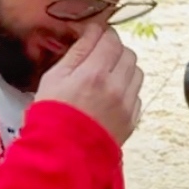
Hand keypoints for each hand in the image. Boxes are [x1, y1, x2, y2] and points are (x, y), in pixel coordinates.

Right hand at [37, 23, 143, 145]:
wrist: (61, 156)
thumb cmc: (52, 117)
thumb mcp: (54, 78)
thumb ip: (76, 52)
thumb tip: (91, 32)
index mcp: (94, 74)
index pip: (111, 39)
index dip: (102, 34)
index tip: (94, 37)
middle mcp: (116, 88)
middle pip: (128, 53)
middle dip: (115, 50)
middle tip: (100, 57)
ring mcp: (126, 106)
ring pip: (137, 73)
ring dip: (124, 69)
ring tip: (106, 77)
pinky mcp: (131, 121)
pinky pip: (137, 95)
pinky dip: (127, 91)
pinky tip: (110, 97)